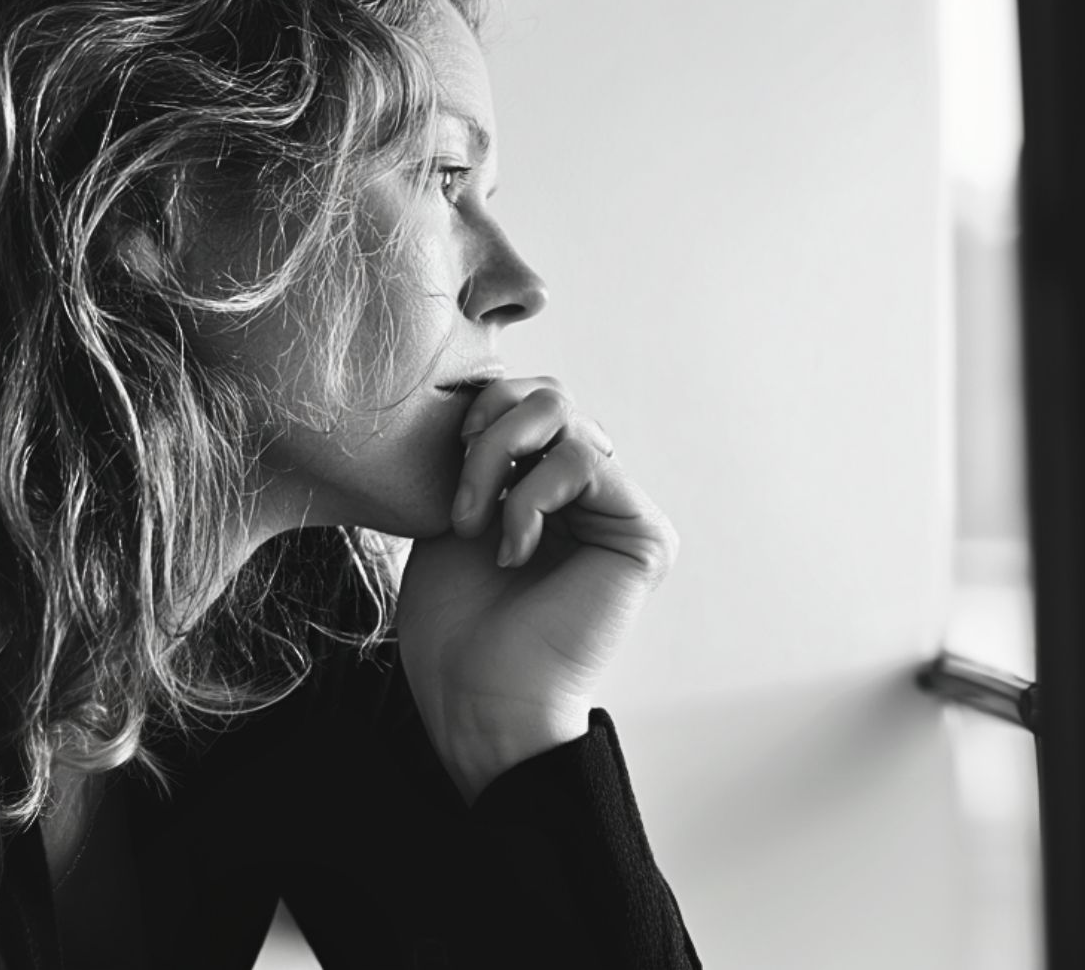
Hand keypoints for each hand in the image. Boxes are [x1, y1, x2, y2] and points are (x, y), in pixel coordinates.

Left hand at [394, 377, 678, 803]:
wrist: (475, 698)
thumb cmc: (454, 623)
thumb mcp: (452, 512)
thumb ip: (477, 453)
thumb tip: (478, 385)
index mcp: (544, 484)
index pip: (525, 397)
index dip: (478, 404)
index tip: (440, 451)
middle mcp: (588, 492)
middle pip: (548, 392)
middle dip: (487, 427)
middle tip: (458, 496)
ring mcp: (618, 511)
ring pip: (563, 415)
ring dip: (497, 462)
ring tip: (474, 526)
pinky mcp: (643, 535)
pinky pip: (585, 461)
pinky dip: (531, 497)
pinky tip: (513, 551)